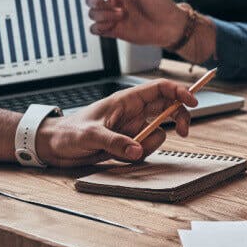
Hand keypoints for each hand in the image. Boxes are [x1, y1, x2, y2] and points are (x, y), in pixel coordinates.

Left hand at [36, 80, 197, 166]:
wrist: (54, 147)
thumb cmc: (68, 132)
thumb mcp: (90, 135)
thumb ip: (115, 142)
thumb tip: (136, 150)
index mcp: (125, 100)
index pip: (159, 88)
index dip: (179, 91)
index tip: (193, 102)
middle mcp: (131, 112)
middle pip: (167, 108)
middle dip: (178, 118)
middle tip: (183, 131)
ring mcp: (131, 128)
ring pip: (157, 133)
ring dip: (150, 144)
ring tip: (127, 151)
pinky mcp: (128, 144)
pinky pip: (144, 149)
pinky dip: (138, 156)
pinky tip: (118, 157)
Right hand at [85, 0, 184, 47]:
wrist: (169, 26)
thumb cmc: (161, 4)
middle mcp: (114, 2)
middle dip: (98, 0)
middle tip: (115, 2)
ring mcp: (113, 16)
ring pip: (92, 14)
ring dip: (104, 14)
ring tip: (122, 14)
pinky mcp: (113, 30)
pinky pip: (95, 29)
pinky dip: (100, 27)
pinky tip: (113, 24)